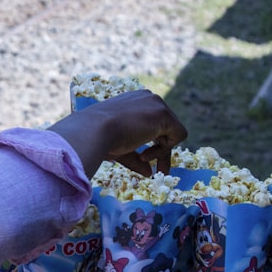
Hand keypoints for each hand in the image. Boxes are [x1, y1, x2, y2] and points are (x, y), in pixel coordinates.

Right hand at [48, 90, 187, 177]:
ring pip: (172, 132)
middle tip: (158, 171)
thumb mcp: (119, 147)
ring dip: (161, 152)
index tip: (142, 158)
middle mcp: (147, 99)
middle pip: (165, 127)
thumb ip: (135, 157)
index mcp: (134, 102)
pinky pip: (178, 135)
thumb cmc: (99, 137)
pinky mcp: (164, 114)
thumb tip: (149, 172)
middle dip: (160, 150)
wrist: (93, 131)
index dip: (151, 142)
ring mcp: (156, 104)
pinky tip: (146, 154)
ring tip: (144, 160)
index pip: (152, 122)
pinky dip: (165, 150)